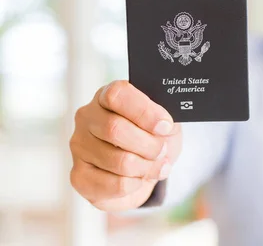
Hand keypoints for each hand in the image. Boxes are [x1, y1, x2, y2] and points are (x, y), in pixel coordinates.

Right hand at [69, 80, 181, 211]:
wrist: (145, 170)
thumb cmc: (153, 139)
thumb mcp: (165, 123)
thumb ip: (164, 119)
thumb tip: (163, 125)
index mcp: (107, 96)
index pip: (117, 95)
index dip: (144, 111)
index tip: (165, 126)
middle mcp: (87, 117)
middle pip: (114, 129)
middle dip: (149, 145)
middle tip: (162, 150)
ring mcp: (79, 147)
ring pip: (118, 160)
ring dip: (146, 167)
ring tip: (155, 165)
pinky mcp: (79, 177)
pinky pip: (115, 185)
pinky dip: (136, 184)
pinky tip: (139, 178)